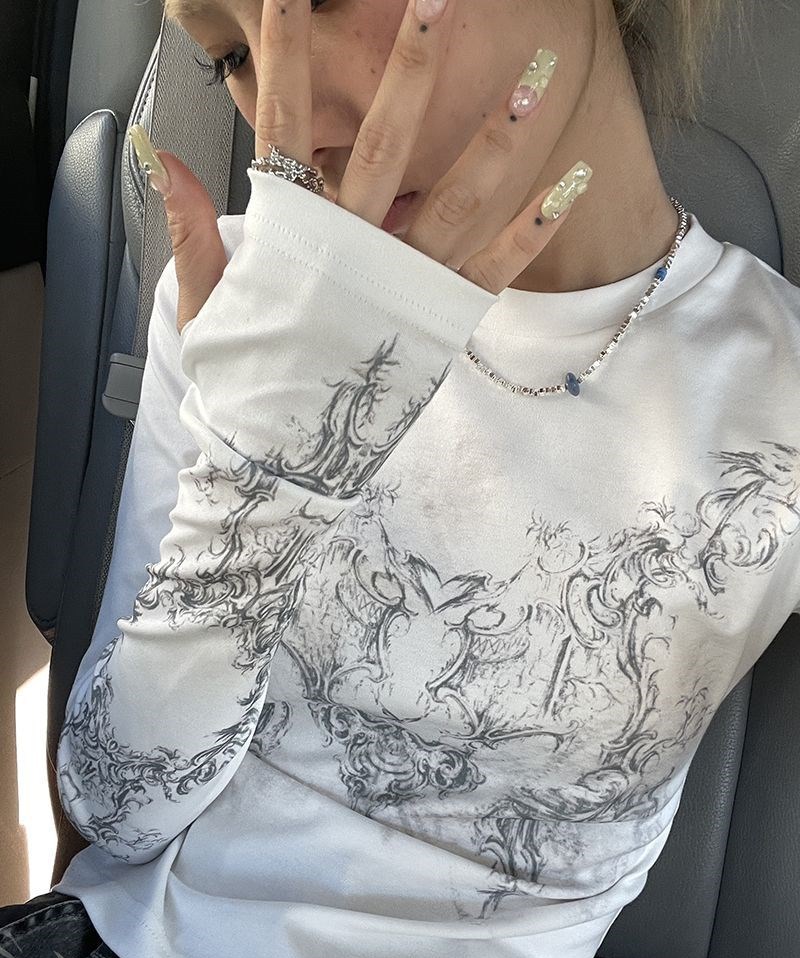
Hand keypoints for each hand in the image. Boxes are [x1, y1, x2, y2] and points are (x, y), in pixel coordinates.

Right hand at [132, 0, 579, 333]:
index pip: (287, 128)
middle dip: (412, 68)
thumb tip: (162, 158)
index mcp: (293, 237)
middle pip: (389, 145)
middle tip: (439, 1)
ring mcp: (403, 285)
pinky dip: (532, 233)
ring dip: (497, 141)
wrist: (281, 456)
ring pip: (456, 202)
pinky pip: (492, 271)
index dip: (288, 59)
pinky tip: (570, 186)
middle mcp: (355, 250)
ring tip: (535, 84)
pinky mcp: (438, 321)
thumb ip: (190, 228)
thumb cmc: (244, 377)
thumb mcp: (204, 303)